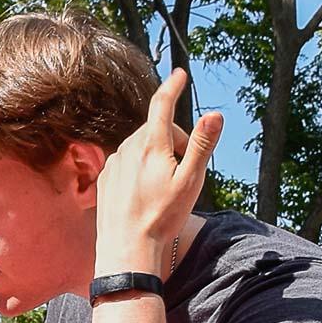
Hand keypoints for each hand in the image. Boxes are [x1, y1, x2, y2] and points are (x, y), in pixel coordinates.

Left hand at [93, 68, 222, 279]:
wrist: (127, 249)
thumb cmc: (162, 217)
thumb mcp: (190, 181)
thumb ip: (203, 145)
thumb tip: (215, 113)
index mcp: (151, 145)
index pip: (162, 105)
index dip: (172, 87)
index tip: (180, 73)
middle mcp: (128, 148)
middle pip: (157, 130)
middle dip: (175, 142)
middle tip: (184, 173)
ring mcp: (114, 162)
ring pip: (142, 146)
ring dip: (157, 156)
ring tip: (163, 189)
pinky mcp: (106, 176)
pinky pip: (127, 161)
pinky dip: (140, 168)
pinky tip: (144, 194)